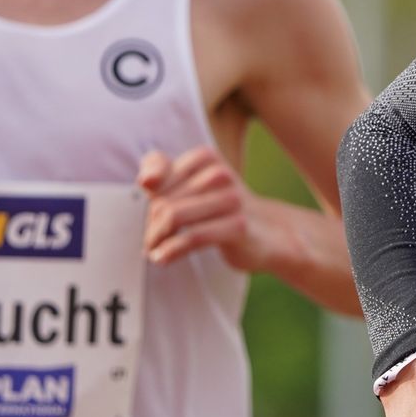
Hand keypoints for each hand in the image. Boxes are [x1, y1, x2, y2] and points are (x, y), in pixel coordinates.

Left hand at [139, 147, 266, 268]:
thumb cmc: (219, 209)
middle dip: (150, 225)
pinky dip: (171, 251)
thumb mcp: (191, 185)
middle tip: (152, 241)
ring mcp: (232, 199)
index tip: (149, 217)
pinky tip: (163, 258)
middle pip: (161, 200)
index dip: (146, 201)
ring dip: (156, 239)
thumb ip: (162, 173)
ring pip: (173, 216)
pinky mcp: (238, 226)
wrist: (269, 232)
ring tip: (155, 250)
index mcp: (207, 158)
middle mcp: (220, 173)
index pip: (155, 175)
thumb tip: (145, 180)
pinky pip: (192, 237)